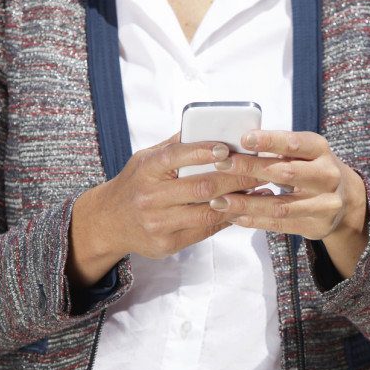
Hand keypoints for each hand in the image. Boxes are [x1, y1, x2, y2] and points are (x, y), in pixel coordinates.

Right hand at [67, 134, 264, 286]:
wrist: (108, 222)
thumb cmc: (136, 184)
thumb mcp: (146, 159)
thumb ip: (175, 146)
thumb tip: (209, 125)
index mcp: (146, 170)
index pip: (175, 157)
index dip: (202, 151)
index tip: (226, 147)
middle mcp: (150, 198)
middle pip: (201, 187)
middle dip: (236, 177)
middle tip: (260, 168)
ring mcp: (158, 224)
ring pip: (207, 212)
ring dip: (238, 201)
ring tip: (259, 189)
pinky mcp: (167, 244)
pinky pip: (205, 231)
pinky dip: (227, 218)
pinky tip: (243, 208)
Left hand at [208, 130, 368, 276]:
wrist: (347, 200)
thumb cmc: (314, 169)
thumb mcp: (305, 153)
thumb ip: (279, 150)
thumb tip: (237, 146)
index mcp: (321, 151)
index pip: (295, 143)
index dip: (269, 141)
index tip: (244, 139)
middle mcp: (327, 176)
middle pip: (285, 172)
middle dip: (250, 168)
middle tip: (221, 165)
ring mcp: (324, 204)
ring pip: (280, 205)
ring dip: (247, 203)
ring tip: (219, 201)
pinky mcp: (315, 225)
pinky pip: (280, 224)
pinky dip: (254, 220)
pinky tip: (233, 216)